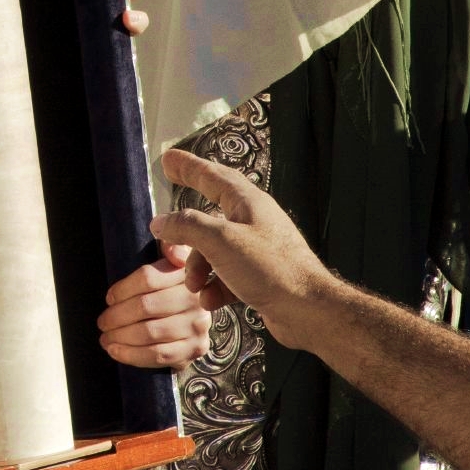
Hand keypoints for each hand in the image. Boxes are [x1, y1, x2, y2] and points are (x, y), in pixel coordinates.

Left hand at [98, 242, 211, 368]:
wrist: (191, 315)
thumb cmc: (169, 287)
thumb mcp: (170, 261)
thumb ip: (168, 248)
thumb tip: (169, 247)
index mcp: (186, 273)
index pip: (148, 278)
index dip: (122, 289)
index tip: (108, 298)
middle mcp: (196, 300)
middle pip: (146, 307)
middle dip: (116, 316)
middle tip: (101, 322)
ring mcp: (197, 326)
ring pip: (150, 333)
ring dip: (121, 336)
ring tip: (105, 338)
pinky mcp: (195, 349)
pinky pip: (159, 355)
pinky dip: (132, 355)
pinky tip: (116, 351)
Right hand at [148, 149, 336, 345]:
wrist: (308, 310)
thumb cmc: (272, 269)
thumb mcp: (220, 241)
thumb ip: (187, 226)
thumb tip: (161, 222)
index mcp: (247, 202)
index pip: (212, 175)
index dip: (188, 167)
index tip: (169, 159)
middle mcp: (252, 221)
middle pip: (209, 214)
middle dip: (185, 225)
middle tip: (164, 224)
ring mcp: (257, 249)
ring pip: (214, 250)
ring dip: (198, 267)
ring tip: (193, 285)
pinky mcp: (260, 275)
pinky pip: (227, 274)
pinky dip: (215, 286)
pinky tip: (210, 300)